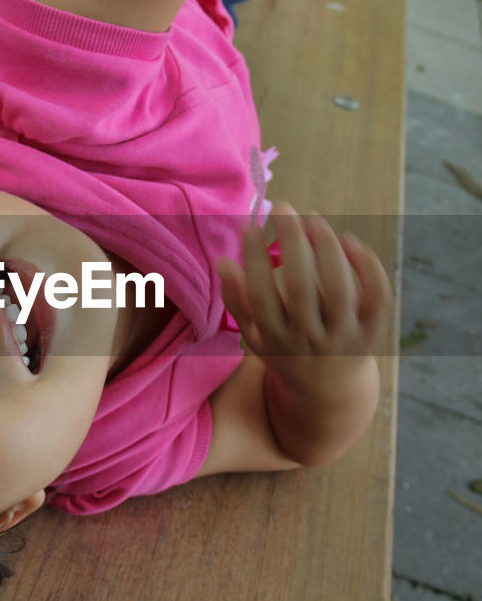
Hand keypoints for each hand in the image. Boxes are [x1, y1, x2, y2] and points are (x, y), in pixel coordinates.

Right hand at [216, 204, 392, 372]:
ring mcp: (344, 337)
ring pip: (339, 289)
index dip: (254, 259)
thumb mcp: (255, 337)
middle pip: (301, 288)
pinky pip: (376, 296)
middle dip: (291, 243)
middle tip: (284, 208)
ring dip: (326, 248)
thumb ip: (237, 302)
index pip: (261, 296)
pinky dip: (367, 266)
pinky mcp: (372, 330)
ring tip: (313, 218)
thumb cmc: (286, 352)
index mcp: (276, 340)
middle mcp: (310, 340)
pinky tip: (350, 241)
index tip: (251, 225)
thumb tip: (223, 261)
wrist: (328, 392)